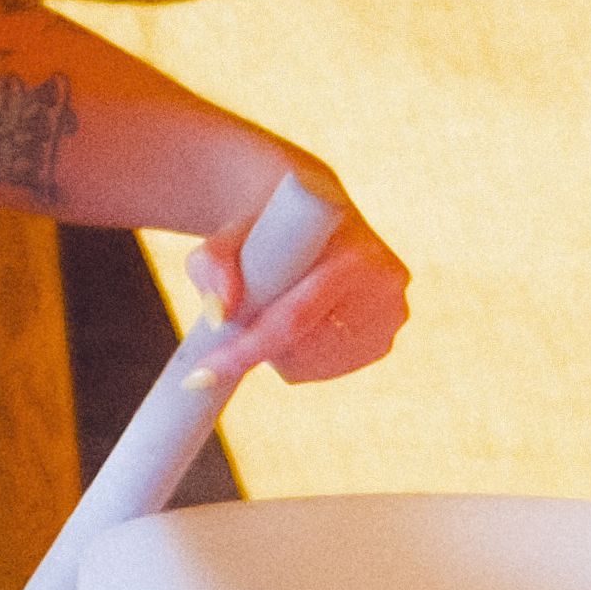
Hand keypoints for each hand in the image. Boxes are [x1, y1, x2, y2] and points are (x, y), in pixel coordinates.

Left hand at [183, 168, 411, 383]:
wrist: (308, 213)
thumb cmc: (262, 227)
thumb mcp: (227, 235)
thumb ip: (214, 264)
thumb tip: (219, 315)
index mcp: (353, 250)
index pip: (294, 318)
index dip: (245, 349)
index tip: (198, 376)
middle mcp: (385, 282)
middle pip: (305, 346)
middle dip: (256, 351)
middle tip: (222, 341)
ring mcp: (392, 314)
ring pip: (316, 364)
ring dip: (281, 353)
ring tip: (269, 310)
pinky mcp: (386, 337)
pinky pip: (331, 368)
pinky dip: (302, 358)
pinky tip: (297, 323)